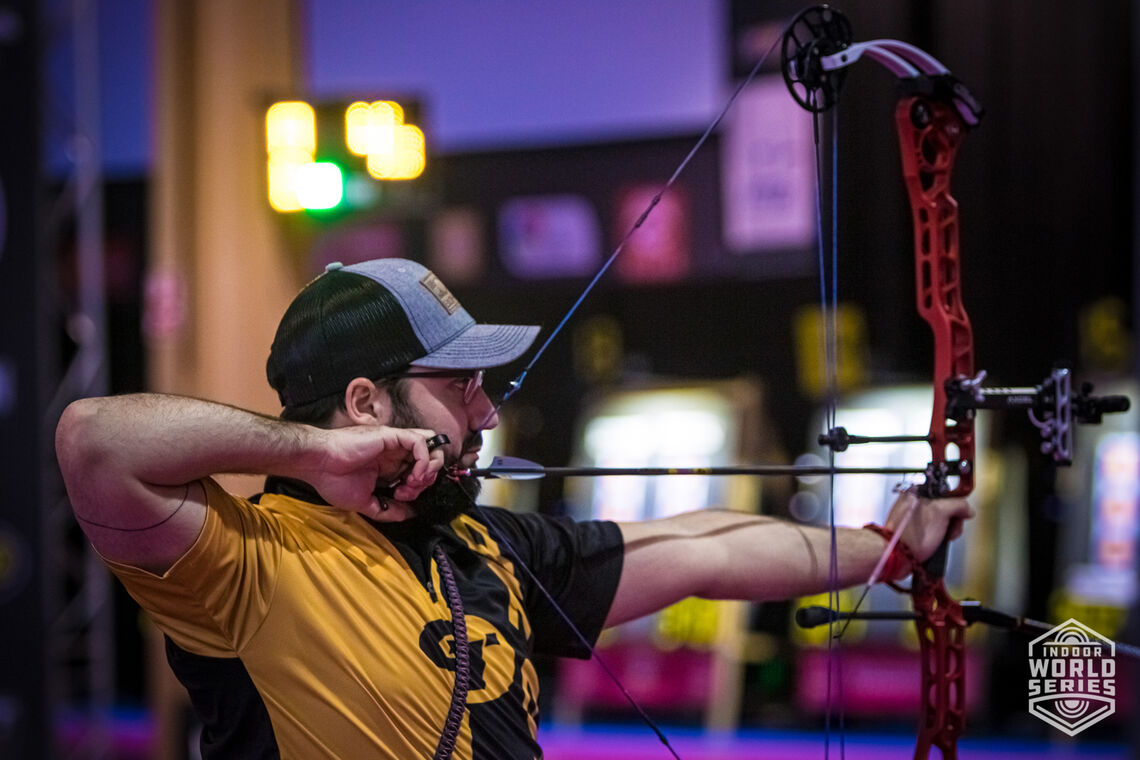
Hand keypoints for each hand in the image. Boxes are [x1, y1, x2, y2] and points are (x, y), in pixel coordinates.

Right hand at [300, 425, 444, 519]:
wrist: (317, 464)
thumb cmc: (333, 480)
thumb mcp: (365, 502)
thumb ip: (389, 510)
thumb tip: (410, 515)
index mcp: (389, 467)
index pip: (419, 472)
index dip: (418, 488)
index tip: (401, 498)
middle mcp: (395, 453)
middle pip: (430, 459)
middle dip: (427, 480)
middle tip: (408, 492)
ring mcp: (394, 443)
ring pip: (430, 447)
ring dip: (428, 468)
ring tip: (412, 483)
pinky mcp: (391, 436)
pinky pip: (420, 442)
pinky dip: (424, 460)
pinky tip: (412, 475)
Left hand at [884, 488, 974, 562]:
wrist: (896, 556)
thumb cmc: (912, 534)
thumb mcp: (940, 512)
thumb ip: (957, 505)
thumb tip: (968, 509)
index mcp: (917, 491)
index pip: (946, 492)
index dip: (957, 503)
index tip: (962, 513)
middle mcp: (914, 503)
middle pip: (945, 507)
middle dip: (952, 521)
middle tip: (951, 530)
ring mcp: (913, 518)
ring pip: (941, 521)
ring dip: (947, 531)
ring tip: (942, 539)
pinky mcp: (914, 531)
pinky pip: (933, 531)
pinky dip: (939, 538)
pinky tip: (936, 544)